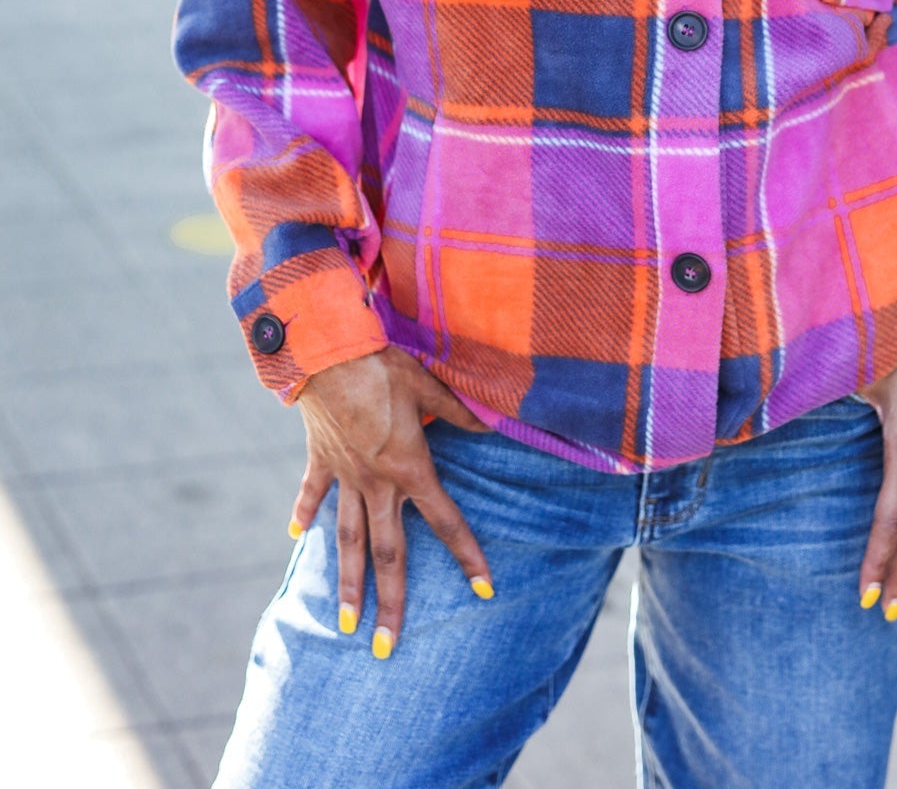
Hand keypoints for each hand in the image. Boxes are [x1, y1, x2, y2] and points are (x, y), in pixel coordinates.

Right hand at [290, 347, 492, 657]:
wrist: (327, 353)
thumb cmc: (383, 366)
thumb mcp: (428, 385)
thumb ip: (460, 412)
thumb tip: (494, 424)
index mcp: (409, 469)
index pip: (446, 521)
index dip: (467, 555)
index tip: (484, 589)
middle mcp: (376, 484)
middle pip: (387, 553)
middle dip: (389, 603)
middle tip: (385, 649)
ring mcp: (345, 475)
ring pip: (348, 540)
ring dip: (347, 583)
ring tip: (345, 623)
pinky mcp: (321, 459)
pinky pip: (314, 493)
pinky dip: (305, 514)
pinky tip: (296, 538)